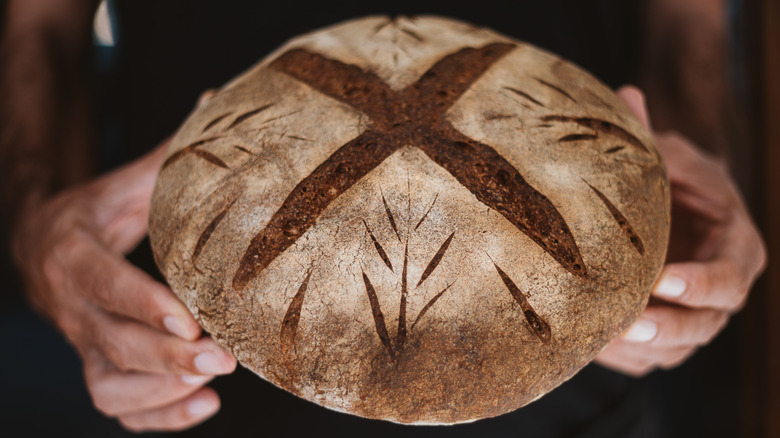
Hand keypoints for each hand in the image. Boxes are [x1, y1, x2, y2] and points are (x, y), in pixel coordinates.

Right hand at [11, 94, 236, 430]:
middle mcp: (71, 307)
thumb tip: (218, 98)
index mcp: (74, 254)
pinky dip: (157, 418)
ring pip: (107, 387)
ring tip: (214, 385)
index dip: (143, 306)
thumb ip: (170, 152)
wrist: (42, 246)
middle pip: (110, 345)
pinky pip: (116, 408)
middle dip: (165, 358)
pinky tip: (204, 407)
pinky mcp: (95, 367)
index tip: (190, 321)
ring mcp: (81, 344)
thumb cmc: (94, 213)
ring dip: (160, 394)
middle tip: (222, 357)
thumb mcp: (125, 182)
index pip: (105, 286)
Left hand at [595, 87, 766, 375]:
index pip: (729, 276)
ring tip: (603, 340)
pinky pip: (650, 360)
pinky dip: (625, 358)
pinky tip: (591, 347)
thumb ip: (646, 138)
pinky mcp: (666, 334)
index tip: (663, 281)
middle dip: (671, 327)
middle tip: (629, 324)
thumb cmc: (670, 177)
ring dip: (644, 350)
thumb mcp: (664, 155)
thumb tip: (626, 93)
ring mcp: (695, 316)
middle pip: (708, 324)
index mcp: (735, 245)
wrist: (666, 208)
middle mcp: (721, 288)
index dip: (701, 283)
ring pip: (679, 349)